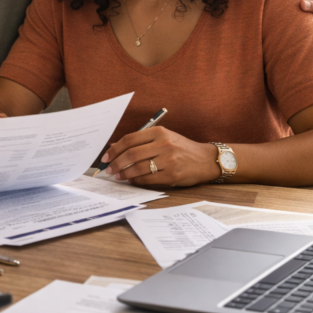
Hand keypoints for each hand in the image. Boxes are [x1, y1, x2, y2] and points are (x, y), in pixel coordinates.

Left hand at [101, 126, 218, 186]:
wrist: (205, 160)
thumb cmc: (181, 148)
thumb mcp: (163, 138)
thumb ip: (141, 141)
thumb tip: (115, 147)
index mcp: (159, 132)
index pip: (130, 139)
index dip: (114, 149)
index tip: (106, 157)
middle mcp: (164, 144)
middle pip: (131, 154)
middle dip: (116, 163)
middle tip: (109, 169)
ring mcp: (169, 160)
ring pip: (138, 167)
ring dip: (124, 173)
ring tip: (118, 176)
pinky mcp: (172, 175)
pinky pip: (148, 179)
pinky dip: (136, 180)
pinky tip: (131, 180)